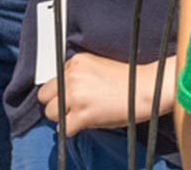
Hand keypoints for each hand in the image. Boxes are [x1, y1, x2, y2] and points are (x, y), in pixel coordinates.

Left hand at [36, 52, 173, 133]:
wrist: (145, 89)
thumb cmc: (126, 80)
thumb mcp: (97, 66)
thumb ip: (78, 75)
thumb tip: (63, 92)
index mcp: (76, 61)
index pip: (53, 79)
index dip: (62, 90)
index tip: (73, 96)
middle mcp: (72, 76)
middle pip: (45, 95)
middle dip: (56, 103)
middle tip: (71, 108)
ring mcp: (76, 95)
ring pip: (50, 112)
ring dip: (62, 117)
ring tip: (79, 116)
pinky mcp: (83, 114)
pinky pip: (63, 128)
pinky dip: (71, 130)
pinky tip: (83, 125)